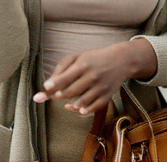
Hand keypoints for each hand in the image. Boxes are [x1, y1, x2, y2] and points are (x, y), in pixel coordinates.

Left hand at [33, 40, 156, 114]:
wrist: (120, 60)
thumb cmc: (94, 58)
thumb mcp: (78, 56)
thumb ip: (62, 68)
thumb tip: (49, 84)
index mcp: (83, 64)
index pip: (66, 76)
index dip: (55, 83)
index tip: (45, 87)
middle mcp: (92, 76)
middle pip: (71, 91)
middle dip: (60, 95)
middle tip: (55, 95)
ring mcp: (100, 87)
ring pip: (82, 102)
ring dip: (72, 104)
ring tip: (67, 102)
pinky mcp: (107, 96)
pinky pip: (94, 107)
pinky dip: (85, 110)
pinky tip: (79, 108)